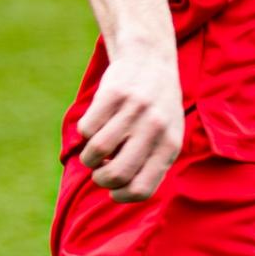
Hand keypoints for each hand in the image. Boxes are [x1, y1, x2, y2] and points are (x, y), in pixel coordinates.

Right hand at [74, 46, 183, 202]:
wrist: (150, 59)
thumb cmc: (157, 108)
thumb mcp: (168, 136)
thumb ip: (152, 163)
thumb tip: (123, 191)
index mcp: (170, 145)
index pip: (142, 188)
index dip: (121, 196)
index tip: (113, 192)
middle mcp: (155, 128)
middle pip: (116, 174)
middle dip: (100, 179)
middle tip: (99, 171)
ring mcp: (134, 110)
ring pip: (96, 151)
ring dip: (88, 157)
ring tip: (95, 150)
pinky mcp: (113, 94)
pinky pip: (87, 129)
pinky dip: (85, 133)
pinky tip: (95, 126)